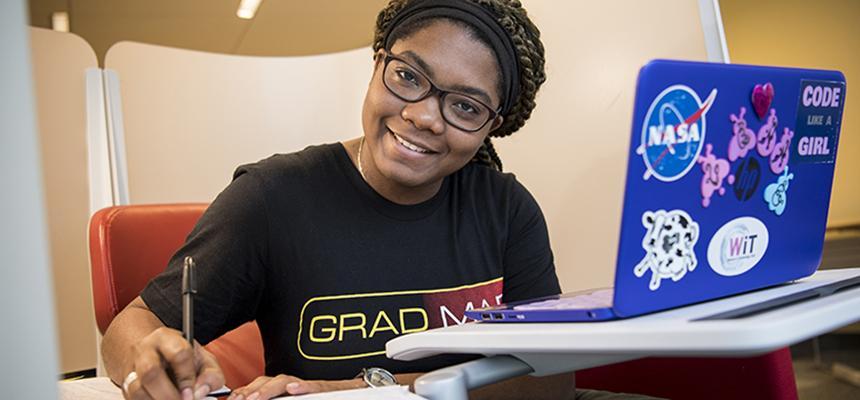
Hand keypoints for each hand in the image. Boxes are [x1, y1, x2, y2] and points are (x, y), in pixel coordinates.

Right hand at [123, 327, 224, 399]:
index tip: (194, 392)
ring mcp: (132, 368)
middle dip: (168, 394)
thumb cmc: (182, 358)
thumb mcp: (202, 359)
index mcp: (167, 338)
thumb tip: (202, 391)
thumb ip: (211, 374)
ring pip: (137, 389)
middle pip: (151, 372)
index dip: (187, 376)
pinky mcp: (125, 385)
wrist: (153, 354)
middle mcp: (145, 351)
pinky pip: (132, 398)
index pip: (178, 353)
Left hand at [228, 375, 364, 399]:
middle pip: (269, 382)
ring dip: (268, 390)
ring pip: (286, 382)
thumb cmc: (329, 398)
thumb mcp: (298, 399)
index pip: (261, 387)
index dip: (244, 392)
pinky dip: (302, 388)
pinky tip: (293, 390)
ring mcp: (312, 387)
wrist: (358, 394)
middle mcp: (297, 386)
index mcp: (287, 390)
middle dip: (251, 391)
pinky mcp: (328, 389)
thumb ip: (282, 399)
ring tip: (255, 399)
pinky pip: (315, 386)